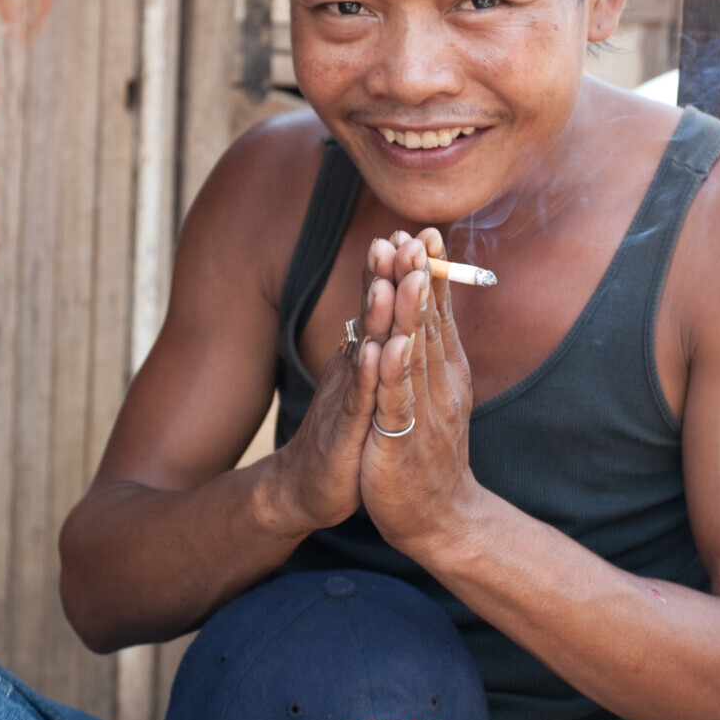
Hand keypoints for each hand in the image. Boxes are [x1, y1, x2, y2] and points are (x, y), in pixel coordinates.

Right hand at [273, 238, 397, 536]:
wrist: (307, 487)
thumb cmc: (343, 433)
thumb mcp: (363, 384)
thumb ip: (373, 344)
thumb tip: (386, 307)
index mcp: (362, 358)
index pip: (379, 307)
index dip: (392, 270)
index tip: (412, 232)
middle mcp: (351, 369)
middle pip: (369, 316)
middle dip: (384, 277)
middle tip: (398, 238)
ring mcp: (346, 398)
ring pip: (363, 351)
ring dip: (375, 316)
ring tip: (389, 282)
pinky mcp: (344, 433)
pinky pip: (357, 401)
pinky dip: (365, 377)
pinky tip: (372, 353)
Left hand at [358, 230, 479, 560]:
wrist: (439, 516)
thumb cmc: (429, 450)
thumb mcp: (432, 393)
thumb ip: (430, 350)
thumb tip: (428, 306)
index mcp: (444, 370)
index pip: (437, 312)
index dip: (430, 272)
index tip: (425, 231)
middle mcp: (439, 383)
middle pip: (428, 323)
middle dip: (420, 278)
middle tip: (415, 235)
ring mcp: (422, 410)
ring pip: (415, 353)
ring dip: (409, 312)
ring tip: (405, 273)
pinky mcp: (401, 440)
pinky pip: (398, 400)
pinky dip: (394, 371)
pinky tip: (389, 344)